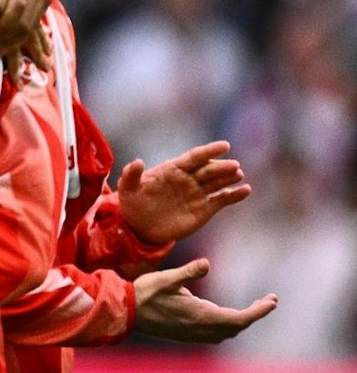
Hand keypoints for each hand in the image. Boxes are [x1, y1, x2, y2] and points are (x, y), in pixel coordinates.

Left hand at [117, 141, 250, 245]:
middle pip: (208, 170)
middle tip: (234, 166)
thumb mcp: (128, 189)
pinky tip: (245, 191)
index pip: (194, 157)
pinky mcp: (204, 209)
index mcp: (173, 169)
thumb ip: (131, 175)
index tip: (225, 145)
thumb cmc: (133, 204)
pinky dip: (234, 195)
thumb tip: (137, 162)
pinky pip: (222, 200)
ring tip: (238, 174)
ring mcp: (197, 193)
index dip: (209, 151)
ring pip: (217, 183)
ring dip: (229, 178)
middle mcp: (189, 179)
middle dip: (221, 167)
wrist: (140, 227)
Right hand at [132, 258, 276, 343]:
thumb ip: (188, 272)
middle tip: (268, 300)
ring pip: (227, 332)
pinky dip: (228, 325)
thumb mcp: (166, 278)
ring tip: (252, 307)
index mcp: (201, 316)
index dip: (259, 311)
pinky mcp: (186, 334)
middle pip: (237, 326)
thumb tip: (207, 263)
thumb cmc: (144, 293)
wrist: (123, 313)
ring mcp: (193, 334)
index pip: (240, 318)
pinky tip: (226, 314)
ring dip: (242, 321)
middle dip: (254, 314)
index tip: (273, 301)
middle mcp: (201, 329)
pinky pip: (216, 334)